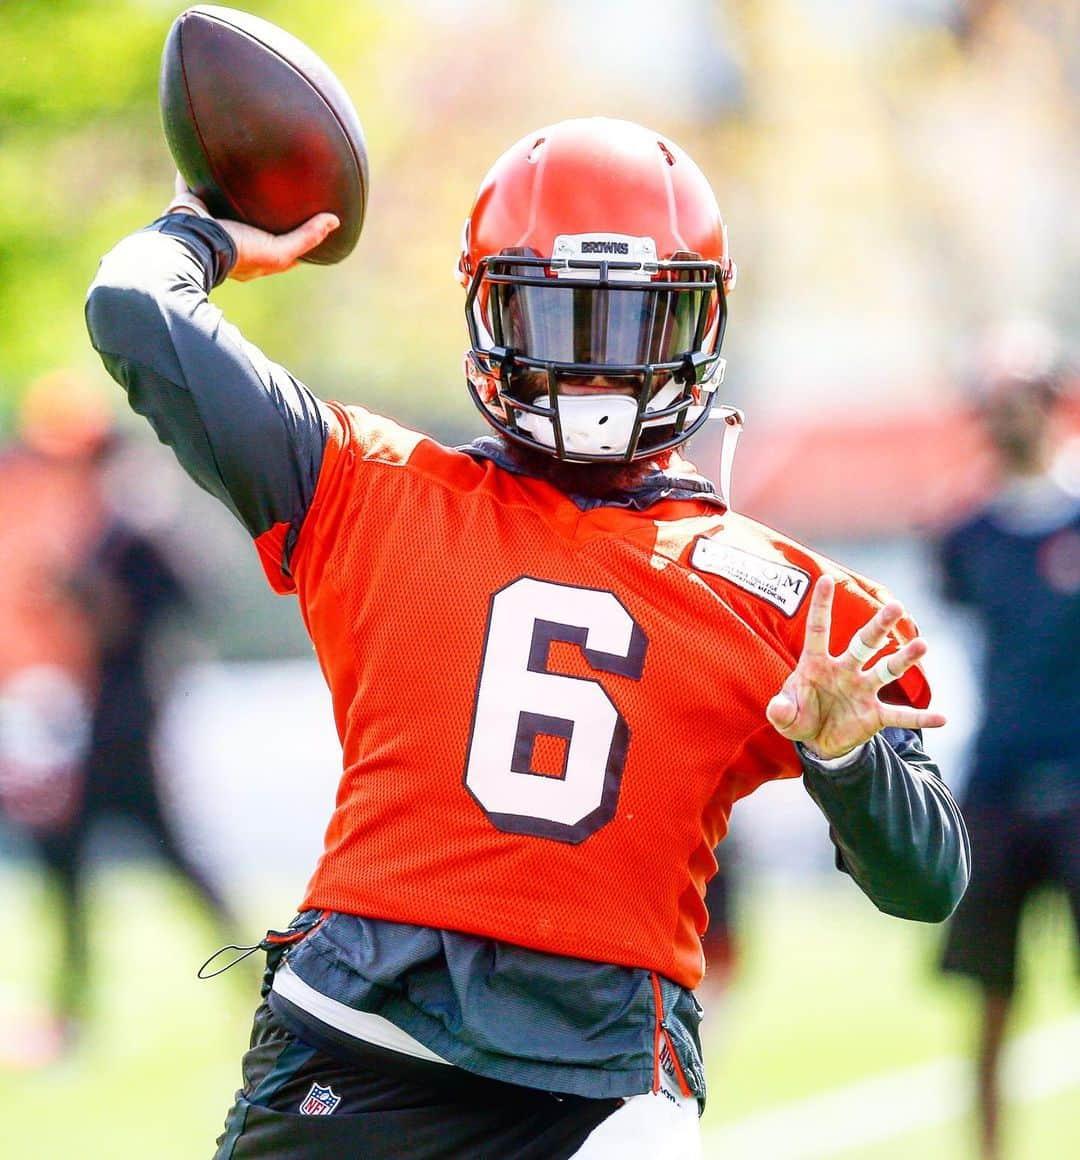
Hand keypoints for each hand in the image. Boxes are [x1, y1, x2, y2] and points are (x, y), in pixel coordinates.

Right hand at [166, 174, 338, 281]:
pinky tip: (208, 149)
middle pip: (252, 222)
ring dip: (233, 189)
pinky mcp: (194, 203)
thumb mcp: (278, 251)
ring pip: (225, 201)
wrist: (193, 240)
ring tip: (247, 167)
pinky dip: (199, 169)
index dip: (296, 237)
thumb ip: (306, 237)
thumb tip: (335, 221)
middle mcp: (231, 238)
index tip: (311, 221)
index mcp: (252, 254)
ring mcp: (211, 221)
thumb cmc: (238, 251)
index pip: (280, 248)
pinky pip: (196, 181)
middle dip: (263, 211)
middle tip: (278, 190)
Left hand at [765, 574, 945, 759]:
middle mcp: (845, 670)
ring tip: (922, 646)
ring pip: (887, 670)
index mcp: (817, 663)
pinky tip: (942, 718)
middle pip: (864, 643)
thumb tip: (777, 708)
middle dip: (879, 626)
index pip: (818, 630)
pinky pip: (901, 716)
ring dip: (904, 659)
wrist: (818, 741)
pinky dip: (920, 718)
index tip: (824, 579)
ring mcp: (863, 691)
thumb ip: (781, 710)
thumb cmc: (799, 715)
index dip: (821, 606)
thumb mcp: (785, 716)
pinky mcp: (875, 714)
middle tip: (895, 607)